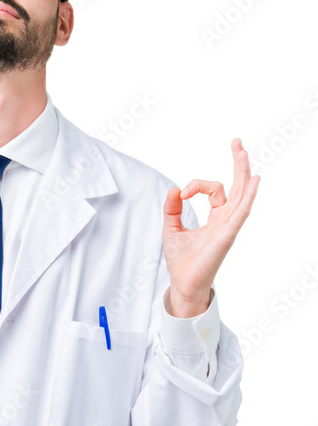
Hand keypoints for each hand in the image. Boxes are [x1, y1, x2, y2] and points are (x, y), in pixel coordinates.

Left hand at [162, 138, 259, 317]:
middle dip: (238, 164)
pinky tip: (254, 180)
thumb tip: (173, 190)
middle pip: (238, 186)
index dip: (197, 185)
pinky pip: (241, 211)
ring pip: (241, 194)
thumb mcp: (171, 228)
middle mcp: (226, 219)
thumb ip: (172, 209)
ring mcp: (229, 226)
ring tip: (242, 152)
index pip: (215, 190)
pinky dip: (248, 195)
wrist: (183, 283)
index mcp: (217, 218)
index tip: (181, 194)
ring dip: (242, 172)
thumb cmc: (182, 261)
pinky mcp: (227, 235)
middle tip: (236, 142)